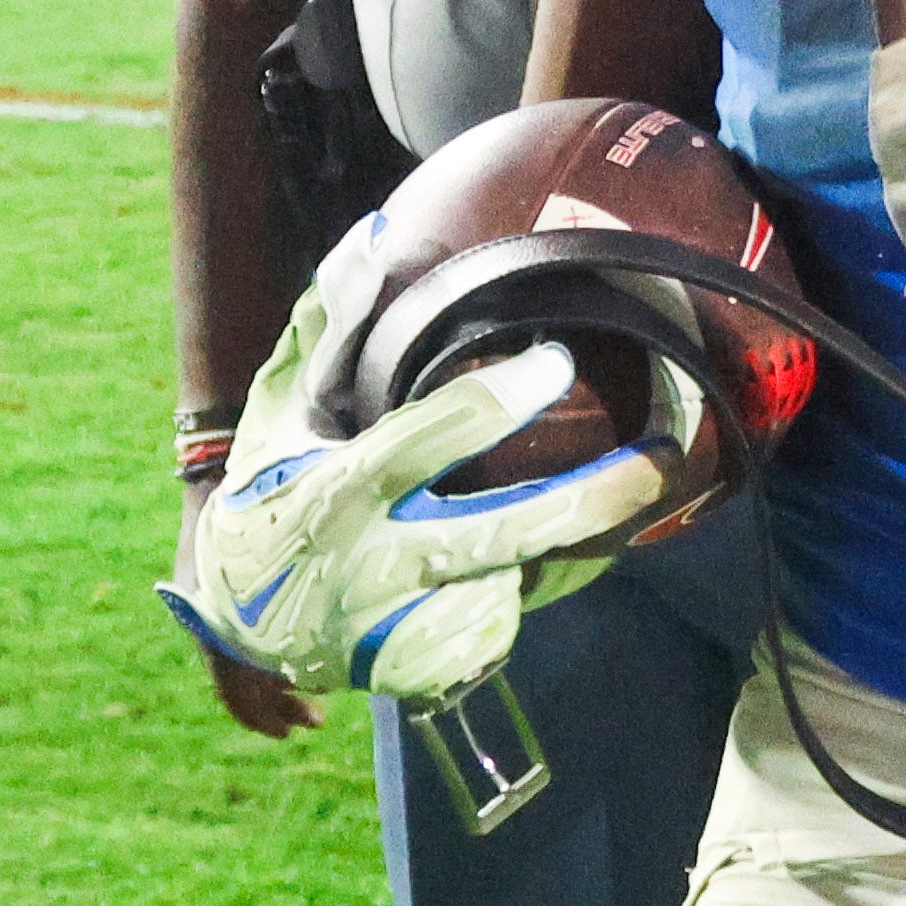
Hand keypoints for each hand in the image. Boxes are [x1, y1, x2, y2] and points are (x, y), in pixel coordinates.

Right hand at [159, 271, 666, 731]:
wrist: (240, 619)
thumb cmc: (271, 486)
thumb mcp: (281, 405)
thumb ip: (330, 324)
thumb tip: (379, 232)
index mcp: (338, 489)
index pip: (429, 441)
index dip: (500, 401)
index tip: (558, 363)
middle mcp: (372, 564)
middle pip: (501, 536)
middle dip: (592, 502)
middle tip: (665, 460)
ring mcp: (400, 629)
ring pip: (517, 586)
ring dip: (565, 547)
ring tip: (607, 503)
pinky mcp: (423, 673)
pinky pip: (503, 626)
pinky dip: (524, 591)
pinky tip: (521, 564)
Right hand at [169, 480, 323, 735]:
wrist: (217, 470)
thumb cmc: (260, 498)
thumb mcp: (289, 537)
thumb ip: (310, 579)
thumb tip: (348, 619)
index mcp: (217, 609)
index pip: (229, 678)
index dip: (259, 711)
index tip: (288, 733)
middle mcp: (206, 615)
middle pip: (235, 681)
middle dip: (275, 708)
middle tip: (318, 722)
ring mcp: (209, 611)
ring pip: (237, 668)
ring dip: (273, 692)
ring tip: (314, 709)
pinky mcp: (217, 605)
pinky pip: (237, 649)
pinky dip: (266, 666)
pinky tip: (297, 670)